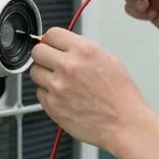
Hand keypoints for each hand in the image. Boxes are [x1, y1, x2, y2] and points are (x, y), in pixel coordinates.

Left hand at [30, 27, 149, 149]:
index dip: (51, 39)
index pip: (52, 34)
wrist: (124, 124)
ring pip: (34, 72)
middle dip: (44, 55)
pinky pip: (39, 92)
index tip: (51, 45)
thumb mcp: (109, 60)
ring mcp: (58, 87)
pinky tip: (63, 96)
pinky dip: (48, 93)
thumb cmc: (121, 96)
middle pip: (37, 51)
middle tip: (51, 62)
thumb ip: (83, 49)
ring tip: (60, 81)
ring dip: (44, 74)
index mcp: (84, 51)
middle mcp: (69, 66)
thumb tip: (66, 45)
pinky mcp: (52, 105)